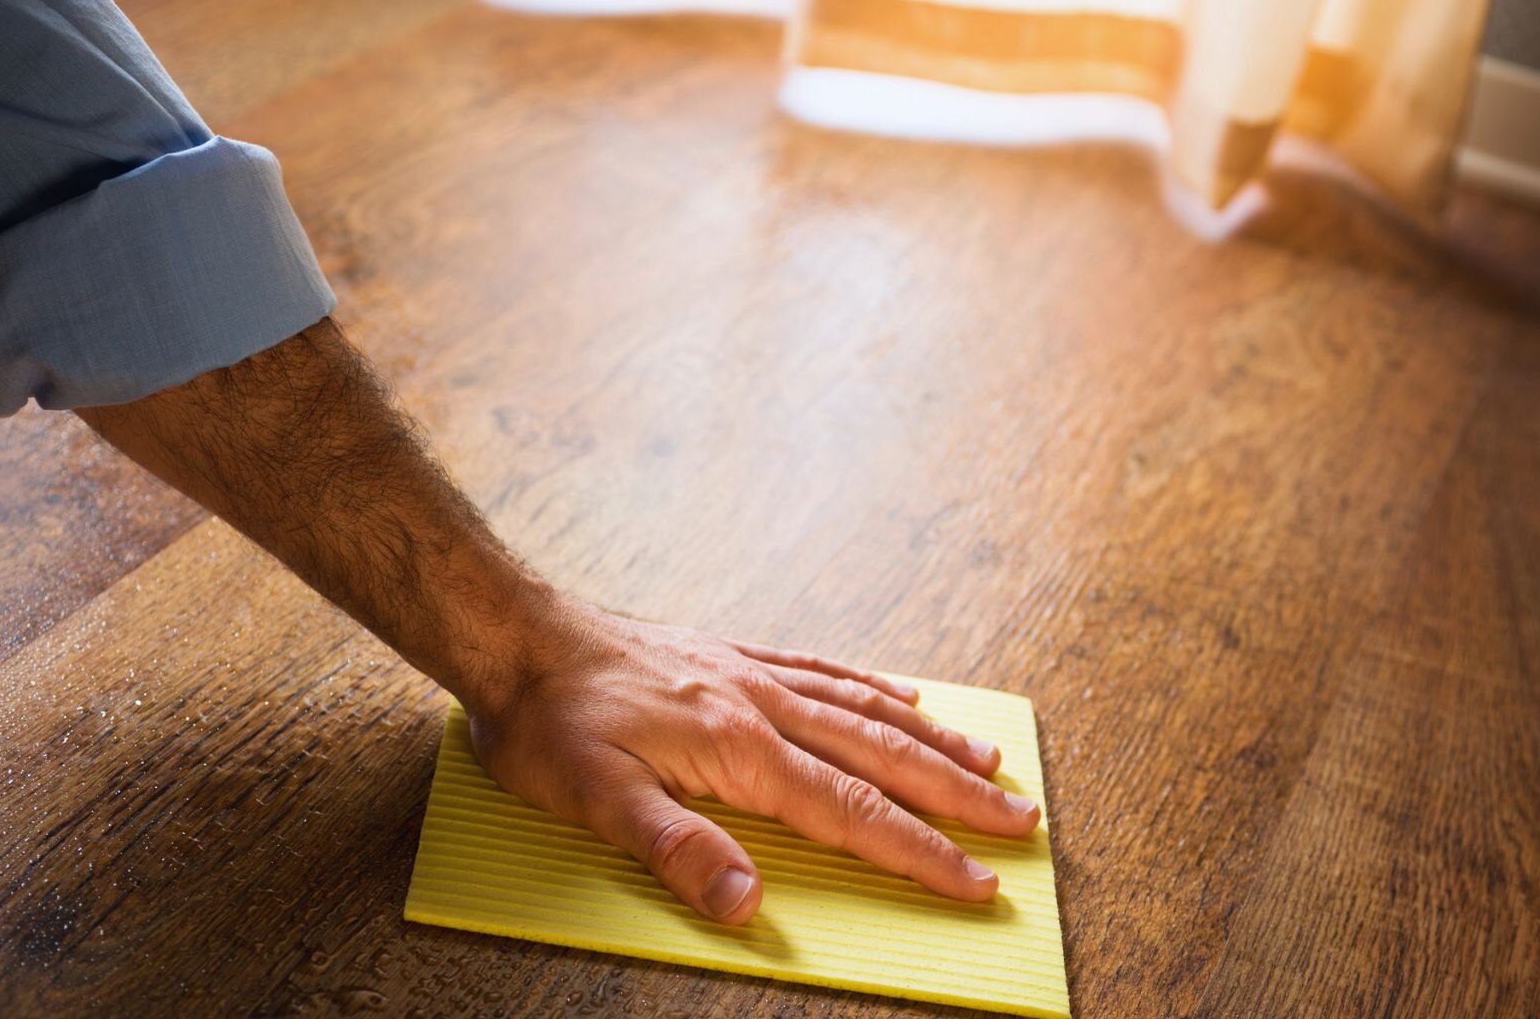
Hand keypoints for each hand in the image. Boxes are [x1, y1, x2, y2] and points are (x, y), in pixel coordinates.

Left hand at [458, 597, 1041, 924]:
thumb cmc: (550, 722)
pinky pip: (824, 668)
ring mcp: (752, 674)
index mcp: (740, 748)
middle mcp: (762, 705)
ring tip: (990, 761)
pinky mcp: (733, 655)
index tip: (977, 881)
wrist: (518, 636)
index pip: (851, 812)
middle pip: (881, 755)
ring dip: (932, 740)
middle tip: (1020, 820)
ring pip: (864, 708)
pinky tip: (903, 695)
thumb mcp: (594, 798)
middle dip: (955, 794)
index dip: (919, 851)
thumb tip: (749, 904)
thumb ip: (676, 849)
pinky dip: (874, 687)